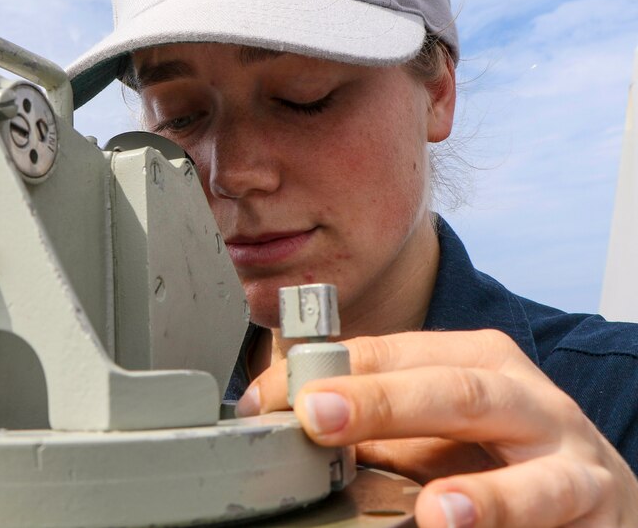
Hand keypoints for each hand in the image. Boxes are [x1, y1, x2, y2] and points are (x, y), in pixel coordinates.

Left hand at [236, 329, 637, 526]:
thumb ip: (371, 425)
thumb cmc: (497, 454)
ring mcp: (565, 448)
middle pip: (449, 390)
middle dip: (380, 402)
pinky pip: (554, 509)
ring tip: (433, 510)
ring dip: (478, 492)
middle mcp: (520, 393)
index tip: (270, 400)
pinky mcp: (595, 500)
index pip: (389, 355)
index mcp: (470, 360)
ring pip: (522, 461)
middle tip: (317, 417)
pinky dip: (508, 520)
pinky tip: (464, 526)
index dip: (327, 374)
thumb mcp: (429, 430)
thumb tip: (282, 423)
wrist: (590, 490)